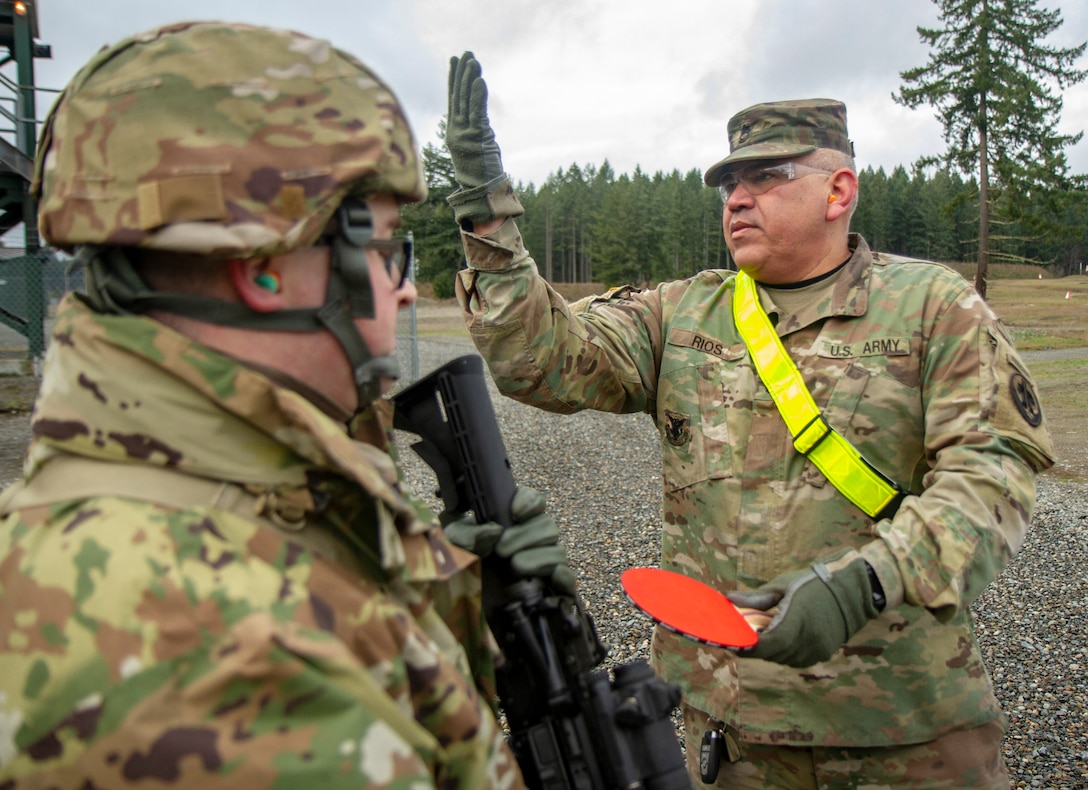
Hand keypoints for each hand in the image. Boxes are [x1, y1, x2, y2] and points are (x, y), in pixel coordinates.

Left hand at [442, 487, 576, 595]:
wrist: (465, 605)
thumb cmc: (462, 567)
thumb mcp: (453, 545)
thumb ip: (466, 533)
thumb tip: (495, 531)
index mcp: (512, 521)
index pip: (534, 501)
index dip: (529, 503)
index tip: (514, 513)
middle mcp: (532, 539)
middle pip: (547, 525)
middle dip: (524, 536)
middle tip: (501, 549)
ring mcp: (543, 563)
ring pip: (558, 551)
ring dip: (537, 558)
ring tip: (514, 567)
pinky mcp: (550, 588)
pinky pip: (568, 579)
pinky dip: (562, 578)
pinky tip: (548, 579)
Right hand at [446, 51, 503, 190]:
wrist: (480, 193)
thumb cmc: (481, 175)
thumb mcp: (477, 148)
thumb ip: (476, 131)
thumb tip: (479, 118)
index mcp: (454, 132)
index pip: (453, 100)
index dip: (453, 79)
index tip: (455, 61)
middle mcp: (456, 131)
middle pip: (458, 96)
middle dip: (462, 73)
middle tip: (466, 53)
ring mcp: (464, 134)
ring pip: (466, 102)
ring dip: (469, 79)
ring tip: (473, 60)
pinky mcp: (475, 138)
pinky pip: (477, 113)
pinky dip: (478, 96)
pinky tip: (479, 80)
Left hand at [726, 549, 879, 666]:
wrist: (852, 590)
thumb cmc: (813, 582)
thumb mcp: (783, 586)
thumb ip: (756, 598)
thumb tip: (730, 599)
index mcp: (795, 623)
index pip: (764, 646)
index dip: (746, 647)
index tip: (733, 642)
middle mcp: (806, 642)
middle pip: (772, 654)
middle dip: (756, 647)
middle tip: (743, 636)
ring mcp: (816, 650)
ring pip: (783, 658)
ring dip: (771, 650)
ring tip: (763, 634)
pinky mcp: (822, 653)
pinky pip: (796, 659)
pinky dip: (785, 652)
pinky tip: (783, 638)